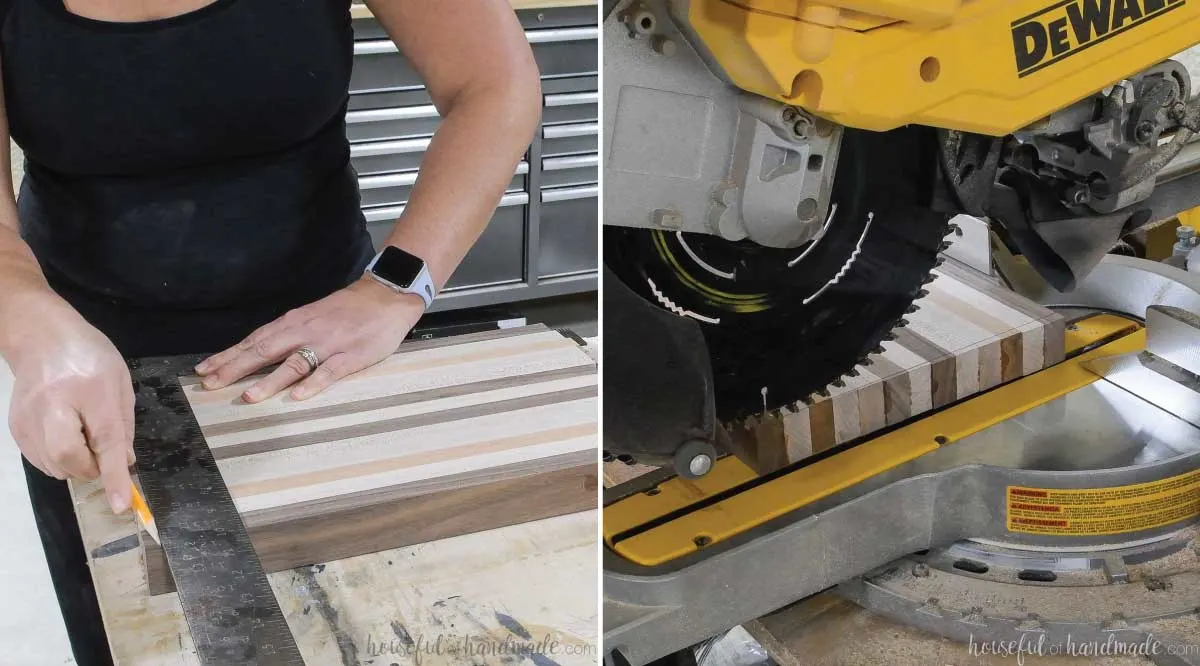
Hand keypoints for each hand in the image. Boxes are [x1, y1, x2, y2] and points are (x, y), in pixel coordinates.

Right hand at [4, 297, 134, 513]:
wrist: (41, 337)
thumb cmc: (90, 356)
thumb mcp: (120, 382)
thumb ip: (123, 423)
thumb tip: (125, 463)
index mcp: (90, 389)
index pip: (105, 440)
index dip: (114, 475)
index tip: (121, 505)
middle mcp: (53, 405)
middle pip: (69, 458)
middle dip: (90, 468)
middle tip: (100, 455)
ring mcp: (28, 417)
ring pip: (53, 465)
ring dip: (75, 464)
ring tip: (80, 434)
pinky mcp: (15, 426)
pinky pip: (39, 460)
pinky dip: (57, 459)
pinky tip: (64, 435)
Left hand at [196, 277, 423, 401]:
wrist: (386, 295)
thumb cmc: (348, 309)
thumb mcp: (312, 315)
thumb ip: (288, 332)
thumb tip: (258, 350)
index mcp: (294, 323)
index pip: (254, 341)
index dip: (228, 356)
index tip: (203, 371)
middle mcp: (305, 331)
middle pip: (265, 351)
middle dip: (235, 369)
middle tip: (210, 384)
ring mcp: (329, 344)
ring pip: (294, 363)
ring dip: (270, 380)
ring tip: (249, 396)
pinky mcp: (351, 356)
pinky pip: (330, 371)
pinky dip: (314, 383)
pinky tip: (299, 396)